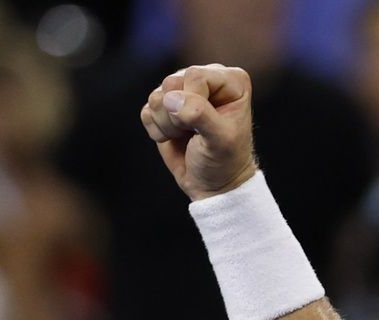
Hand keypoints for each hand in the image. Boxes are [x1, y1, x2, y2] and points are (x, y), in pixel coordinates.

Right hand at [141, 64, 258, 201]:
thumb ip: (199, 115)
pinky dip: (157, 130)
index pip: (195, 75)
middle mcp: (206, 79)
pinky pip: (146, 111)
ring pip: (156, 97)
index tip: (206, 126)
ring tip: (187, 136)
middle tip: (195, 133)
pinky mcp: (164, 106)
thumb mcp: (221, 140)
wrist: (213, 185)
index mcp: (232, 80)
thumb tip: (171, 99)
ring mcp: (183, 90)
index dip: (193, 102)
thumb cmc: (225, 161)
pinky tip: (175, 138)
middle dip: (177, 115)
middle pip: (171, 83)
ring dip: (167, 125)